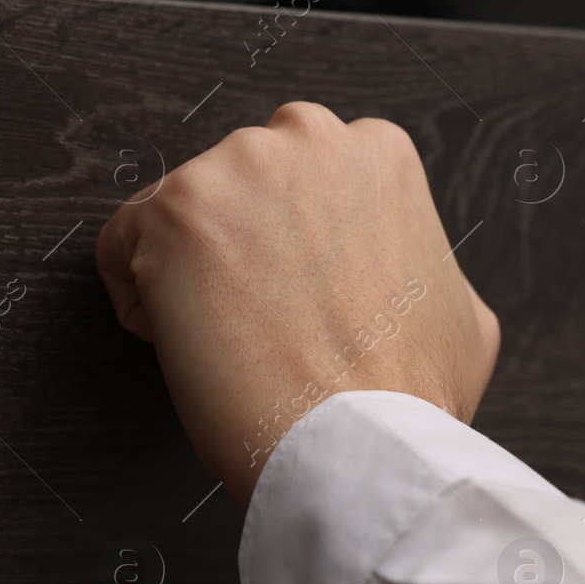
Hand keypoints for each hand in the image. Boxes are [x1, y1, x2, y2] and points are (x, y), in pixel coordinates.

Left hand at [96, 101, 499, 505]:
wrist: (358, 444)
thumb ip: (422, 264)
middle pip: (240, 184)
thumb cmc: (408, 395)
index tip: (297, 299)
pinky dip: (138, 299)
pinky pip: (121, 244)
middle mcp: (308, 139)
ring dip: (191, 273)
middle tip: (259, 319)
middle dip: (241, 244)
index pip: (303, 177)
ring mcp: (235, 169)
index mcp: (378, 153)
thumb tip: (406, 274)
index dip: (295, 248)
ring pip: (180, 212)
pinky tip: (185, 343)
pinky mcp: (172, 212)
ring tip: (230, 341)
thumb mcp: (462, 311)